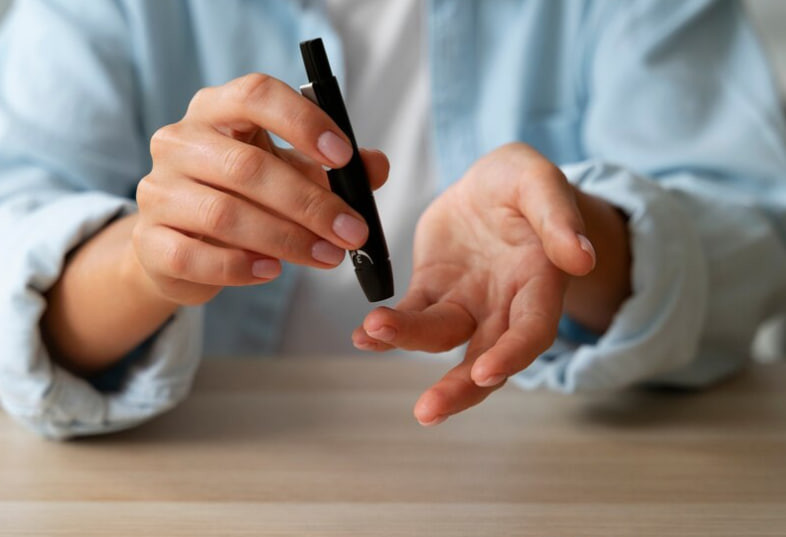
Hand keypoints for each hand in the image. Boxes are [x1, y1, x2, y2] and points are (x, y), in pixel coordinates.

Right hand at [133, 73, 388, 305]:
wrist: (181, 246)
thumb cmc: (242, 199)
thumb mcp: (290, 173)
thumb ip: (332, 169)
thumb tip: (377, 167)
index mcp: (216, 111)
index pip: (255, 95)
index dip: (302, 122)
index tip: (344, 157)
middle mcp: (179, 142)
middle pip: (247, 166)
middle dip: (309, 203)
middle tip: (352, 232)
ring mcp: (157, 191)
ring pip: (224, 214)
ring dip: (286, 239)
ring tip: (328, 256)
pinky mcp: (148, 240)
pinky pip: (194, 256)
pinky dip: (239, 267)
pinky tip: (272, 271)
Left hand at [353, 143, 602, 425]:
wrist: (490, 182)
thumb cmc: (523, 183)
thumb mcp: (540, 182)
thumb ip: (558, 218)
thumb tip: (581, 259)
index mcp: (540, 283)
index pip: (532, 331)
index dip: (513, 354)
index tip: (487, 372)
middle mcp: (504, 305)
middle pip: (486, 358)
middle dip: (459, 388)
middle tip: (429, 411)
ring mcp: (466, 302)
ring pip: (440, 339)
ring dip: (408, 343)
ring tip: (372, 333)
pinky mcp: (432, 290)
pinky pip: (409, 314)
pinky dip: (385, 330)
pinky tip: (363, 334)